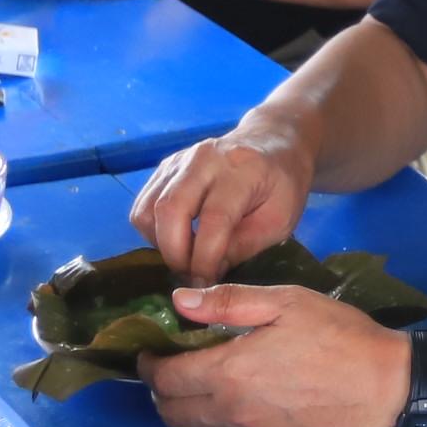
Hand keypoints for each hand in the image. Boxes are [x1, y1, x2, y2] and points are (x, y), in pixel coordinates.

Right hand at [131, 122, 316, 281]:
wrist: (273, 143)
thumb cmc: (282, 185)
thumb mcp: (279, 221)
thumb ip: (243, 246)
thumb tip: (206, 273)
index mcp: (241, 171)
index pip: (213, 220)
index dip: (205, 259)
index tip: (207, 283)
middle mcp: (205, 159)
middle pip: (170, 211)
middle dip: (175, 254)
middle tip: (190, 275)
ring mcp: (180, 161)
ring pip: (147, 209)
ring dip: (160, 244)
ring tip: (185, 257)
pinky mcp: (165, 167)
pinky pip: (143, 204)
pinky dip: (152, 231)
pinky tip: (177, 239)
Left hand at [134, 286, 405, 426]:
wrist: (389, 390)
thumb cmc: (340, 338)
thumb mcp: (286, 302)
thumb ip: (228, 302)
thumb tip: (179, 301)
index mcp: (229, 373)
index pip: (164, 380)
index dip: (147, 366)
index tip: (149, 350)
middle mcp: (233, 411)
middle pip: (172, 413)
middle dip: (160, 390)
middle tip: (170, 365)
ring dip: (188, 406)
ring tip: (202, 378)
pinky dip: (219, 417)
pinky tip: (240, 394)